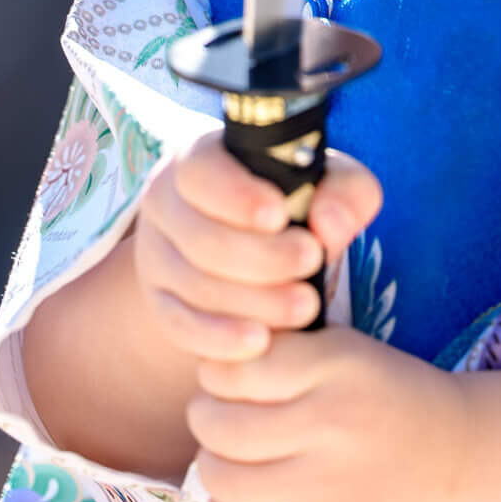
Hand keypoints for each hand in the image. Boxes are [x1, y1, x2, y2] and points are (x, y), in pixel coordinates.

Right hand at [131, 130, 382, 362]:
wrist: (256, 242)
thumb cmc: (295, 201)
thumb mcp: (328, 184)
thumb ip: (344, 192)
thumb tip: (329, 223)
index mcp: (198, 158)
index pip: (200, 171)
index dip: (237, 195)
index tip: (280, 215)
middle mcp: (166, 203)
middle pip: (201, 237)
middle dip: (261, 257)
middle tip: (312, 263)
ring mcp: (157, 256)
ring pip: (194, 285)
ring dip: (253, 302)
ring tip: (305, 307)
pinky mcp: (161, 302)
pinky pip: (181, 326)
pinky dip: (219, 339)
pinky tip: (260, 343)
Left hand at [189, 326, 469, 501]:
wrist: (451, 460)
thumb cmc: (384, 395)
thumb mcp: (345, 349)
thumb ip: (281, 351)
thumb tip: (204, 368)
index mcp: (336, 366)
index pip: (236, 368)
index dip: (217, 372)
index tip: (227, 377)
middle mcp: (330, 423)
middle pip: (220, 424)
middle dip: (205, 415)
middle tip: (218, 413)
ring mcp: (323, 485)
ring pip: (220, 477)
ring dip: (211, 462)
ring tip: (228, 452)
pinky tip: (240, 493)